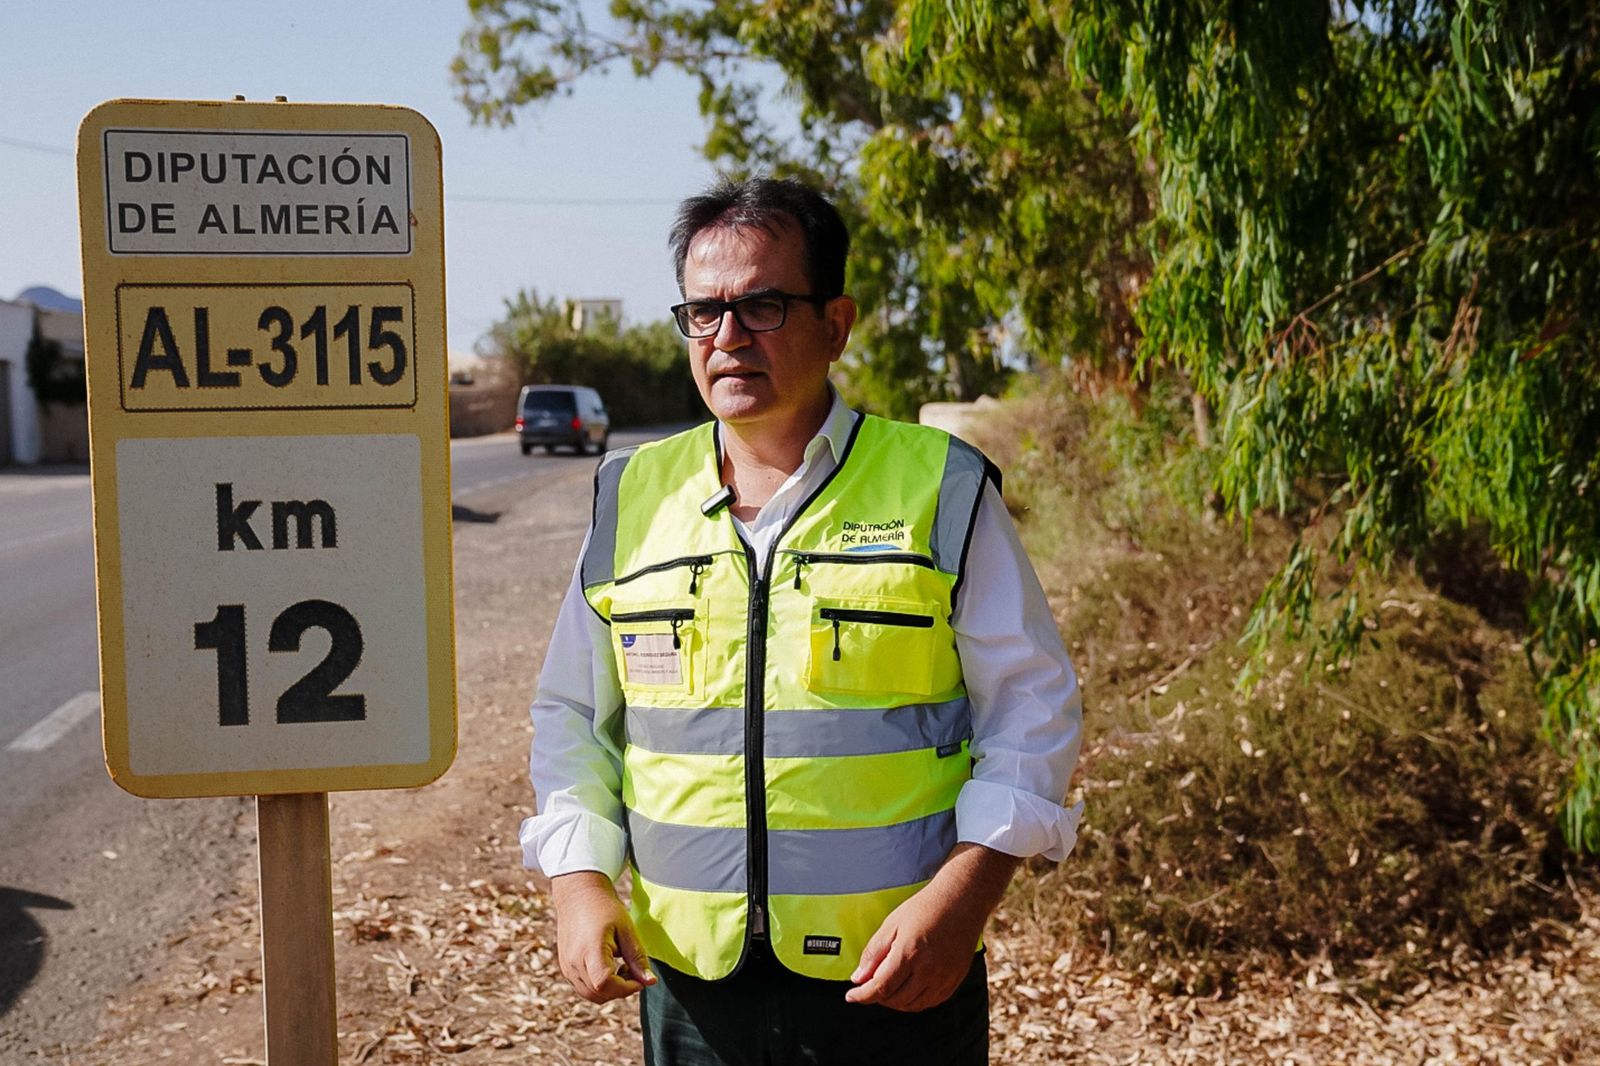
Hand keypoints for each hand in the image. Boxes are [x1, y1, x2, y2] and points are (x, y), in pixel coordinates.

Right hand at [550, 871, 655, 1002]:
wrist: (578, 895)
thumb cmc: (604, 908)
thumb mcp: (626, 929)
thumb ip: (637, 958)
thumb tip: (650, 982)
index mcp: (590, 950)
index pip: (605, 984)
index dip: (625, 988)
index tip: (639, 979)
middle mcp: (574, 962)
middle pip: (598, 994)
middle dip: (620, 990)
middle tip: (633, 971)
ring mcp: (567, 966)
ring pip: (590, 995)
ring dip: (610, 990)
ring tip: (621, 967)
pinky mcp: (565, 967)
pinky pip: (583, 988)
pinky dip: (598, 987)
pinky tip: (609, 967)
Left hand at [845, 843, 1018, 1011]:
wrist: (961, 901)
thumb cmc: (925, 908)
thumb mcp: (892, 924)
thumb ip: (873, 953)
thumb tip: (858, 978)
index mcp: (909, 953)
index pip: (881, 987)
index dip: (863, 996)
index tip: (851, 996)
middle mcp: (928, 970)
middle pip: (896, 1000)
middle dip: (877, 998)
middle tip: (868, 987)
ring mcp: (944, 977)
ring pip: (913, 1005)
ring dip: (895, 1002)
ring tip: (887, 988)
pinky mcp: (955, 980)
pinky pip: (931, 1002)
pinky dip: (915, 1001)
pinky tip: (908, 989)